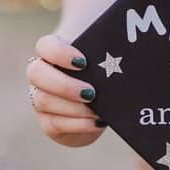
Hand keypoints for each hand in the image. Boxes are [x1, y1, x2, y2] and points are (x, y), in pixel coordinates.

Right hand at [27, 33, 103, 147]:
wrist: (99, 99)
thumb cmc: (104, 70)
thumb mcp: (104, 58)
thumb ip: (110, 50)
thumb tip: (133, 44)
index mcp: (52, 52)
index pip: (45, 46)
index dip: (59, 53)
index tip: (82, 62)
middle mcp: (41, 74)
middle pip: (36, 73)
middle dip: (64, 85)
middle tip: (91, 92)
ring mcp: (40, 98)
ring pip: (43, 101)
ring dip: (72, 107)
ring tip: (97, 111)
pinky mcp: (48, 121)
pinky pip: (54, 125)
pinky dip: (77, 125)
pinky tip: (96, 123)